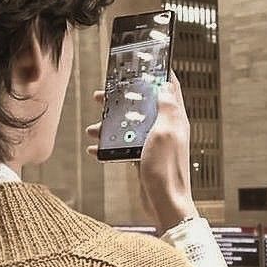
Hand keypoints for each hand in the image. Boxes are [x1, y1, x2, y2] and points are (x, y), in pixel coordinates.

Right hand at [85, 70, 197, 234]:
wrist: (164, 203)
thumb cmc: (166, 169)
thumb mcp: (166, 133)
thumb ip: (166, 109)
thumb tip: (165, 86)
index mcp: (174, 119)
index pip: (169, 88)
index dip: (158, 74)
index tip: (143, 64)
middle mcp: (165, 128)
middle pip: (142, 105)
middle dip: (122, 98)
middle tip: (103, 94)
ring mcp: (154, 143)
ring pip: (129, 125)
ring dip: (110, 124)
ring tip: (92, 126)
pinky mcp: (143, 157)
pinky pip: (123, 145)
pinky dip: (108, 145)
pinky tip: (94, 148)